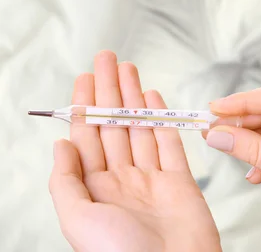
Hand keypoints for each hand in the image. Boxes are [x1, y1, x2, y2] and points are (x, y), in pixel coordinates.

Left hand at [50, 51, 220, 251]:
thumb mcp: (78, 221)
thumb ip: (66, 181)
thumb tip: (60, 144)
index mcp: (95, 191)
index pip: (88, 137)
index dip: (85, 105)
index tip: (85, 77)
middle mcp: (122, 181)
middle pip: (113, 125)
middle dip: (109, 90)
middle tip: (107, 59)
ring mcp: (152, 180)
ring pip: (140, 127)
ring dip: (133, 96)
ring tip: (128, 68)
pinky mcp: (181, 182)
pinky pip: (170, 142)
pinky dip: (162, 118)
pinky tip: (153, 97)